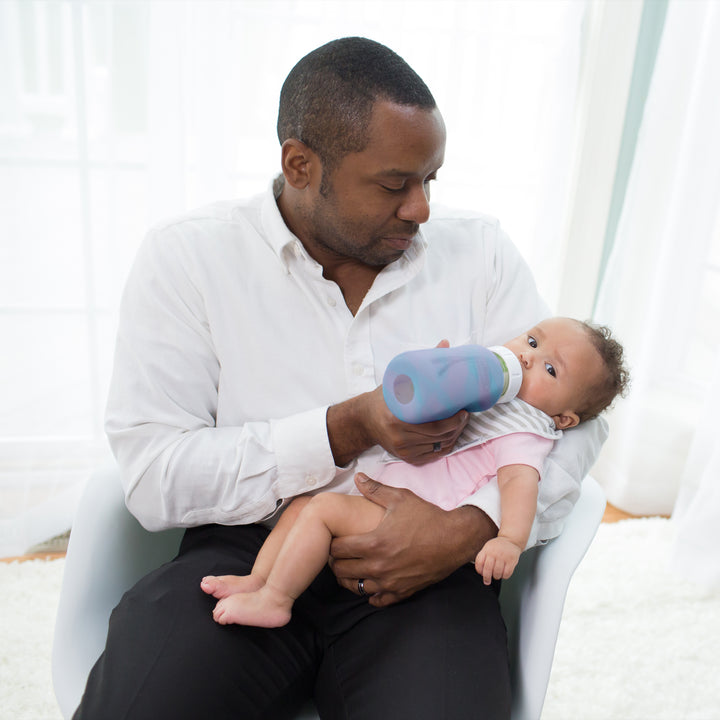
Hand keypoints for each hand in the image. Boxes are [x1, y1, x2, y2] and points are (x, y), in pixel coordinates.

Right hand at [327, 340, 468, 466]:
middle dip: (458, 427)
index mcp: (396, 420)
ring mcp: (403, 451)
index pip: (434, 427)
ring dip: (454, 436)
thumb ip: (421, 362)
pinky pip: (433, 455)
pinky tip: (451, 436)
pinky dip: (445, 446)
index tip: (464, 409)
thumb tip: (445, 343)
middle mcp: (399, 438)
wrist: (364, 419)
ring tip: (461, 423)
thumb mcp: (398, 379)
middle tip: (465, 414)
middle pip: (440, 437)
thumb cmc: (384, 398)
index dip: (454, 421)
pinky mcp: (406, 458)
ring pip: (438, 447)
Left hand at [329, 473, 495, 606]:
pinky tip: (371, 582)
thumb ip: (375, 489)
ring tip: (351, 568)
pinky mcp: (403, 591)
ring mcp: (391, 582)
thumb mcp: (400, 498)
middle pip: (342, 571)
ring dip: (351, 579)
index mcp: (375, 543)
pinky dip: (371, 593)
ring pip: (357, 588)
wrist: (455, 539)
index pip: (338, 549)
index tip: (335, 538)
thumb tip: (357, 477)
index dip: (333, 543)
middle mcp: (380, 566)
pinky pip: (378, 600)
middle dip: (337, 562)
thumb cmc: (427, 517)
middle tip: (339, 554)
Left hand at [474, 536, 521, 584]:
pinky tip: (503, 574)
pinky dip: (504, 576)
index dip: (479, 570)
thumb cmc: (498, 546)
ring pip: (497, 573)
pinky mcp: (511, 560)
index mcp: (487, 549)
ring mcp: (503, 556)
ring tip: (496, 575)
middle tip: (487, 581)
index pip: (479, 562)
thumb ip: (484, 557)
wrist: (511, 540)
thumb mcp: (488, 547)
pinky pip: (507, 573)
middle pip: (487, 569)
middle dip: (486, 578)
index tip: (481, 573)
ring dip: (496, 577)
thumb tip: (480, 571)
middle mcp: (494, 553)